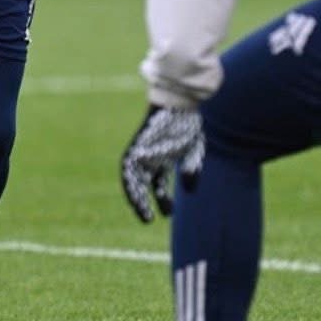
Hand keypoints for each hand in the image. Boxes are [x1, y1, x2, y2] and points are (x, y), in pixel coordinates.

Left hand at [120, 104, 204, 222]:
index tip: (166, 214)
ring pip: (132, 178)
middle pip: (142, 184)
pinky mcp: (136, 145)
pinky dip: (130, 180)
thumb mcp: (192, 151)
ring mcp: (141, 151)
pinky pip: (128, 166)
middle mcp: (149, 158)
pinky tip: (136, 192)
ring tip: (141, 212)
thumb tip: (188, 191)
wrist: (178, 101)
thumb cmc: (186, 123)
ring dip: (134, 196)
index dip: (161, 200)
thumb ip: (191, 169)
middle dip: (144, 202)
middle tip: (149, 219)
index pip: (157, 184)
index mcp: (162, 160)